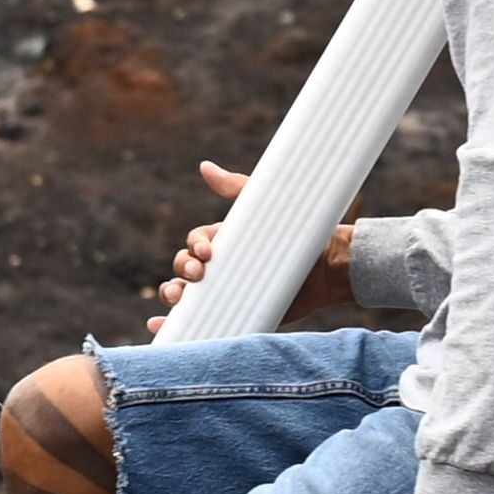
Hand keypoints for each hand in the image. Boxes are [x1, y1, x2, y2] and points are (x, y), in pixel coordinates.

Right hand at [155, 160, 353, 315]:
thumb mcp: (265, 206)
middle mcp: (222, 270)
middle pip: (184, 272)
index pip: (193, 246)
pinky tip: (163, 326)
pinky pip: (207, 324)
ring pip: (188, 298)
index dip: (192, 248)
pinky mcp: (241, 316)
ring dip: (173, 297)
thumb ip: (235, 188)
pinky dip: (179, 326)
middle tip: (197, 274)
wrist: (330, 266)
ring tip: (177, 297)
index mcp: (225, 244)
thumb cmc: (300, 231)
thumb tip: (205, 166)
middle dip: (181, 272)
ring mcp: (229, 294)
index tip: (204, 252)